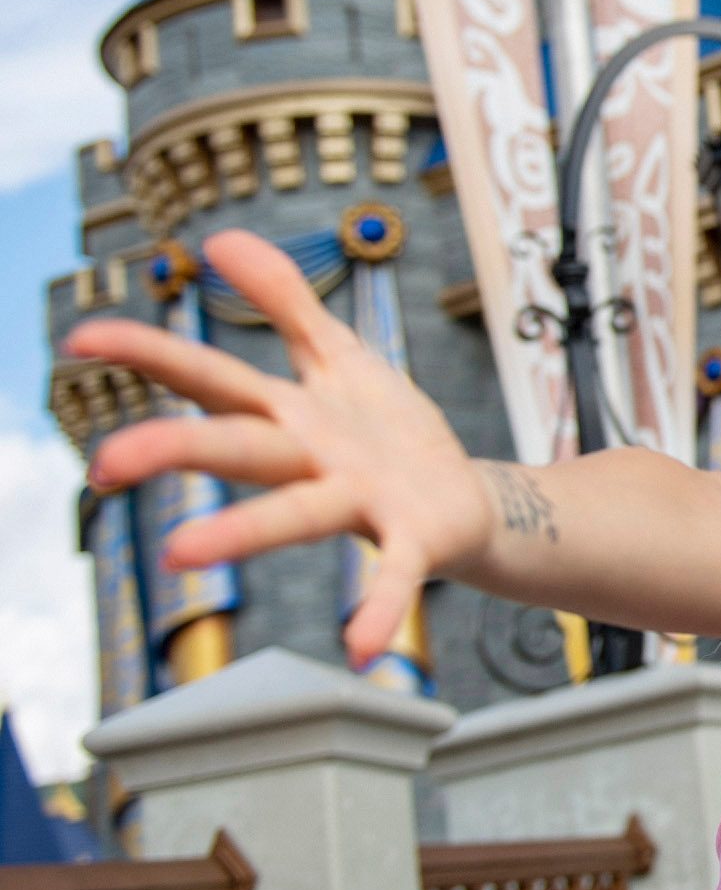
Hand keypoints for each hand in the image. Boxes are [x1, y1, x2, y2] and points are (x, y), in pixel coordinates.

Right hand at [67, 230, 493, 668]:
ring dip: (242, 533)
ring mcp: (358, 502)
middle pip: (237, 447)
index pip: (209, 377)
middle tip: (107, 463)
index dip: (147, 353)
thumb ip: (283, 299)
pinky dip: (377, 611)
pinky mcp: (413, 540)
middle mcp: (313, 461)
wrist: (471, 502)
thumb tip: (219, 238)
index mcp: (292, 414)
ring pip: (294, 513)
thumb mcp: (337, 355)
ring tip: (182, 555)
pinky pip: (391, 575)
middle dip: (174, 450)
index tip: (79, 338)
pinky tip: (366, 651)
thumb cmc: (389, 434)